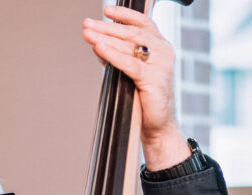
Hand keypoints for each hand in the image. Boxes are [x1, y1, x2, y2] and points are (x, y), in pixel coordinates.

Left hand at [83, 5, 190, 171]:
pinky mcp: (154, 78)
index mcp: (161, 45)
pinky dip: (112, 55)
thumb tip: (97, 41)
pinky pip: (129, 63)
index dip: (124, 14)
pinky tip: (99, 48)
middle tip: (88, 24)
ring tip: (88, 34)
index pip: (143, 22)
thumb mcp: (130, 71)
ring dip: (105, 38)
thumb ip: (118, 55)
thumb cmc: (144, 99)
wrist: (158, 125)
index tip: (106, 11)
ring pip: (129, 45)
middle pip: (132, 32)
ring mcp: (161, 64)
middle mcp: (164, 51)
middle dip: (107, 27)